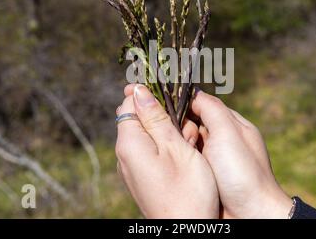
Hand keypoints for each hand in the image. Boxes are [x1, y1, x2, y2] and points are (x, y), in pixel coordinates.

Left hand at [115, 84, 218, 217]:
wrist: (187, 230)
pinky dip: (170, 149)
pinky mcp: (143, 177)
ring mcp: (133, 167)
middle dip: (165, 116)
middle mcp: (125, 154)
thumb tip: (138, 90)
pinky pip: (154, 152)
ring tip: (190, 146)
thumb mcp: (175, 147)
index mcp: (129, 143)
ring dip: (171, 133)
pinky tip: (187, 158)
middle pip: (140, 118)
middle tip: (187, 131)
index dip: (150, 95)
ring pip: (150, 135)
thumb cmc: (186, 190)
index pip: (129, 102)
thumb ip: (155, 117)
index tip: (172, 98)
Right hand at [189, 90, 292, 218]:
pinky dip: (183, 161)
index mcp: (234, 126)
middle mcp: (225, 141)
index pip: (205, 106)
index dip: (189, 106)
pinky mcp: (208, 176)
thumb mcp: (228, 133)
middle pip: (195, 124)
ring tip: (181, 151)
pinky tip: (178, 163)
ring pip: (190, 143)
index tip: (174, 111)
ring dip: (183, 146)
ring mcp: (216, 159)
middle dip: (184, 128)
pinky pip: (190, 161)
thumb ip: (211, 108)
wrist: (250, 215)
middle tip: (183, 138)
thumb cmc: (242, 173)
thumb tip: (194, 92)